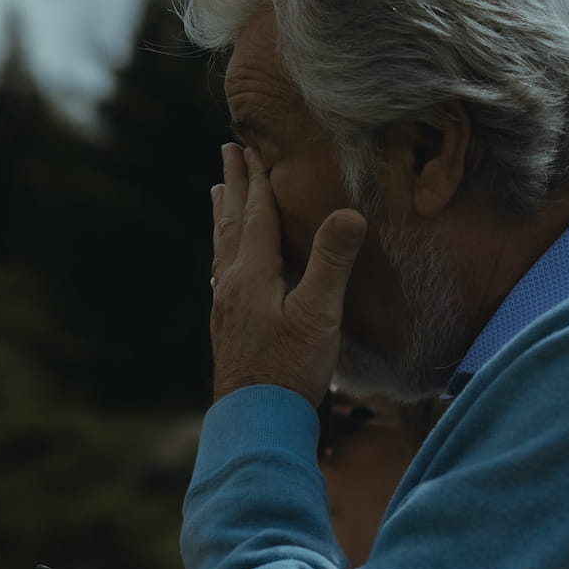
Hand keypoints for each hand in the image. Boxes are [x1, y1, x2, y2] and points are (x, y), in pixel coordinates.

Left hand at [210, 144, 366, 407]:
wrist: (256, 421)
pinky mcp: (228, 326)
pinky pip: (222, 271)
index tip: (253, 146)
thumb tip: (350, 212)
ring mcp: (225, 306)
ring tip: (218, 191)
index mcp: (253, 274)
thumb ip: (332, 262)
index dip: (259, 180)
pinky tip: (224, 261)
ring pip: (223, 247)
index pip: (257, 215)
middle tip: (228, 151)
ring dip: (224, 214)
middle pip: (233, 223)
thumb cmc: (291, 369)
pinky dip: (224, 250)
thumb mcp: (319, 314)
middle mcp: (232, 284)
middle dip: (236, 185)